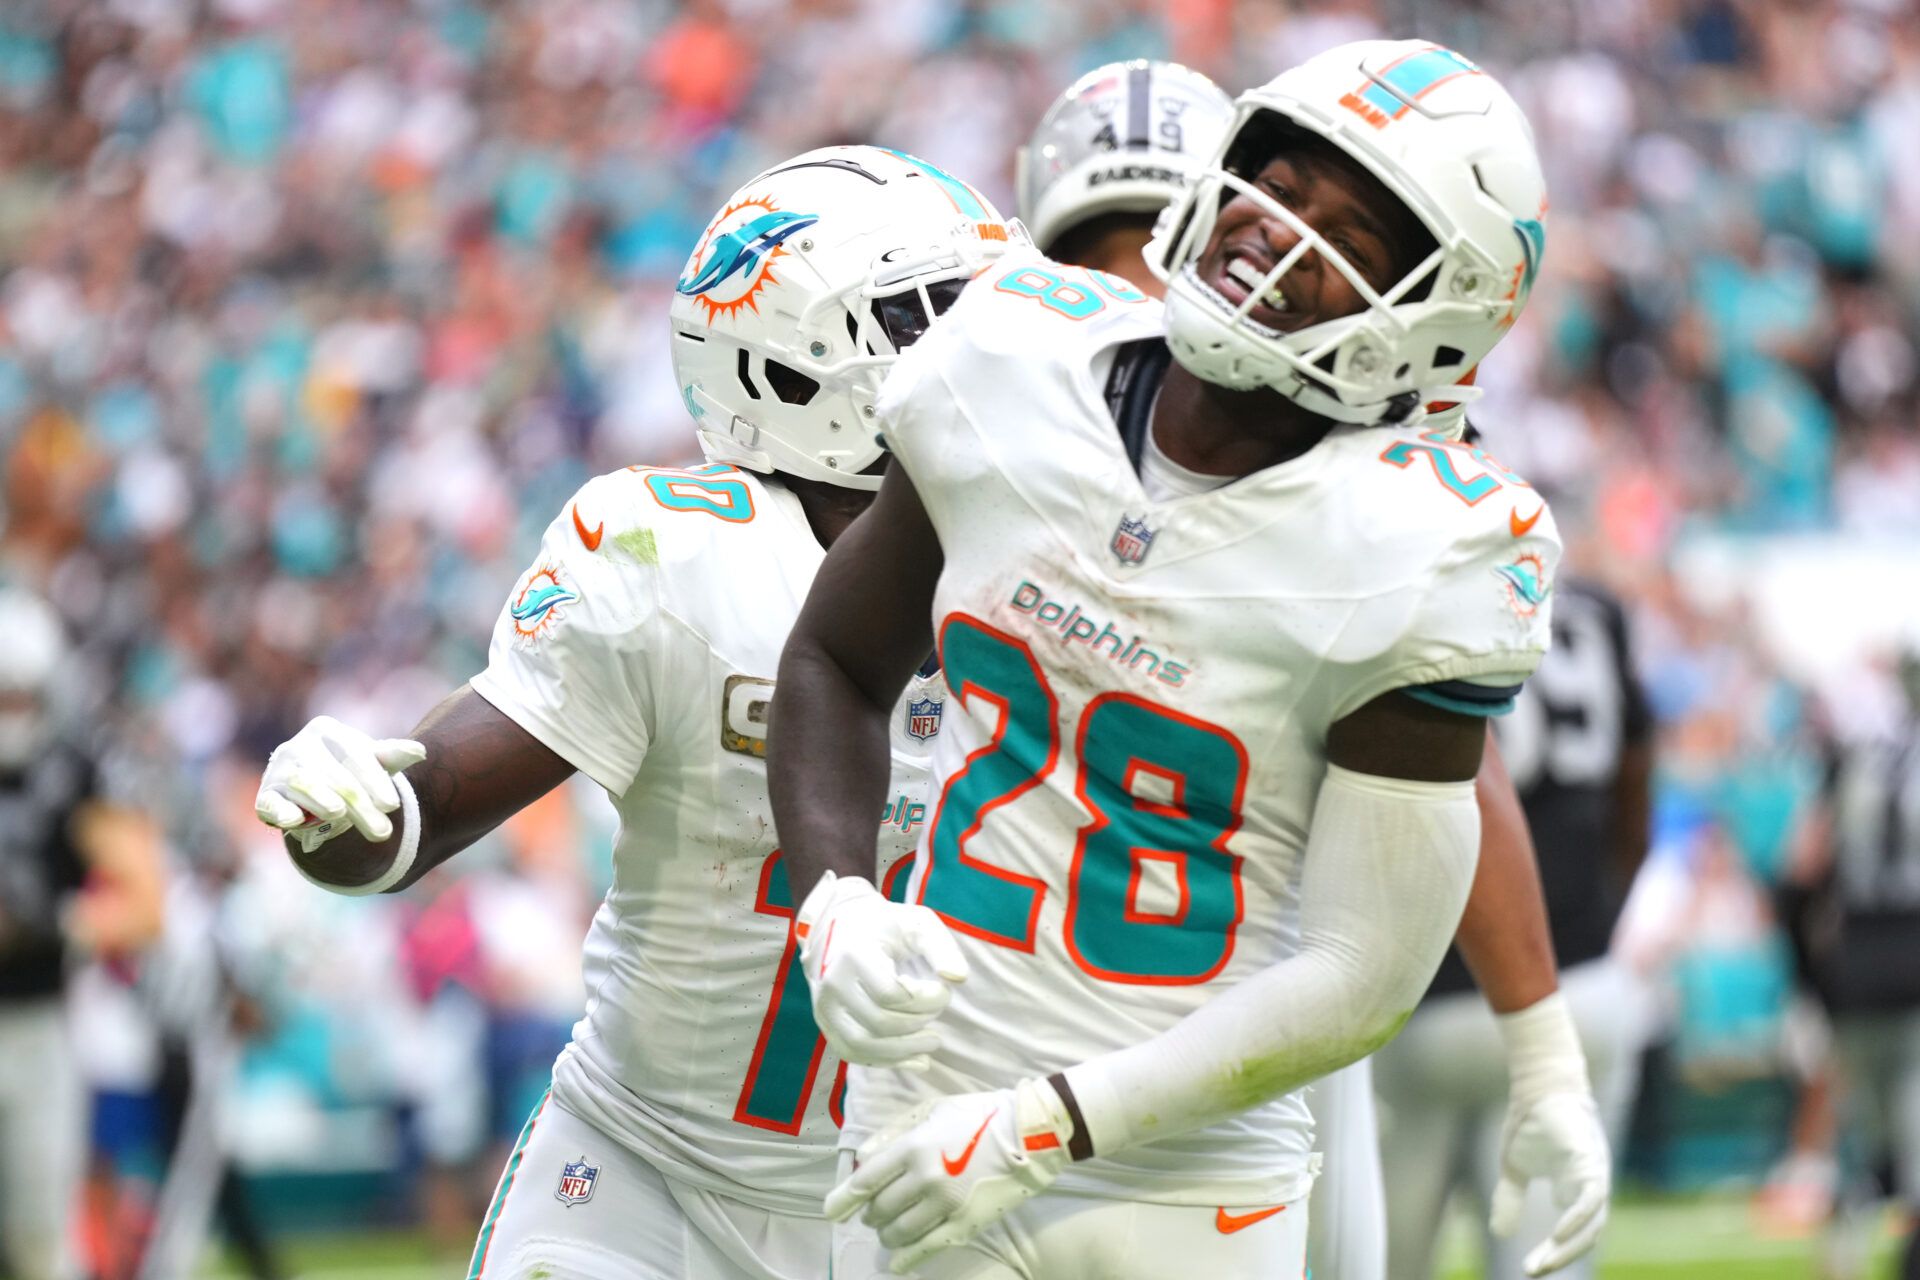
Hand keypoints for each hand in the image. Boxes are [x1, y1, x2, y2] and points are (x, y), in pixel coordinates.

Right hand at [255, 716, 425, 852]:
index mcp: (327, 731)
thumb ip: (392, 756)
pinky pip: (270, 803)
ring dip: (322, 800)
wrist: (314, 782)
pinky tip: (293, 821)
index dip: (374, 782)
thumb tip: (420, 751)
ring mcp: (280, 770)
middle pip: (335, 777)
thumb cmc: (349, 769)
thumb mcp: (371, 761)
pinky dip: (279, 811)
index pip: (355, 757)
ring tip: (339, 813)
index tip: (393, 805)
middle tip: (383, 832)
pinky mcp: (267, 795)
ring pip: (304, 785)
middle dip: (360, 805)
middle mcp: (299, 746)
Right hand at [795, 872, 968, 1069]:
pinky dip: (885, 1061)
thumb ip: (941, 947)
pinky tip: (914, 1059)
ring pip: (862, 1044)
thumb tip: (958, 978)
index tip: (944, 991)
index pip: (892, 994)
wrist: (839, 926)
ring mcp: (824, 1006)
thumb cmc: (885, 925)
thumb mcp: (917, 923)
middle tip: (938, 1012)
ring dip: (903, 1050)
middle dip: (918, 1023)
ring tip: (932, 1042)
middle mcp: (833, 983)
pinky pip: (851, 1052)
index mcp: (854, 954)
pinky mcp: (825, 1022)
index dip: (927, 1000)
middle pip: (879, 1022)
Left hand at [826, 1078, 1073, 1273]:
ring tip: (888, 1230)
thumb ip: (893, 1133)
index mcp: (913, 1146)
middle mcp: (924, 1177)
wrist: (1029, 1133)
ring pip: (899, 1231)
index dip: (844, 1198)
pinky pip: (927, 1248)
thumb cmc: (979, 1115)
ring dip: (886, 1234)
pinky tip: (896, 1264)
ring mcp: (945, 1204)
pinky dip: (906, 1258)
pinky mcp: (965, 1223)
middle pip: (880, 1209)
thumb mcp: (932, 1110)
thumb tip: (861, 1158)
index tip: (832, 1210)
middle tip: (873, 1213)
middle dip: (870, 1214)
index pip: (866, 1180)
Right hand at [1490, 1090, 1610, 1275]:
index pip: (1574, 1233)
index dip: (1554, 1254)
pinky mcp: (1590, 1162)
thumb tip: (1501, 1234)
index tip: (1528, 1269)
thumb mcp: (1514, 1168)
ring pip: (1592, 1223)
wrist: (1536, 1087)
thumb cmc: (1531, 1123)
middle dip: (1560, 1257)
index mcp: (1576, 1191)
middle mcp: (1591, 1188)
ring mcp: (1593, 1175)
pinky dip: (1577, 1220)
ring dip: (1569, 1246)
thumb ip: (1511, 1199)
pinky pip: (1592, 1200)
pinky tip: (1558, 1234)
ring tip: (1544, 1260)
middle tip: (1532, 1271)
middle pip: (1585, 1235)